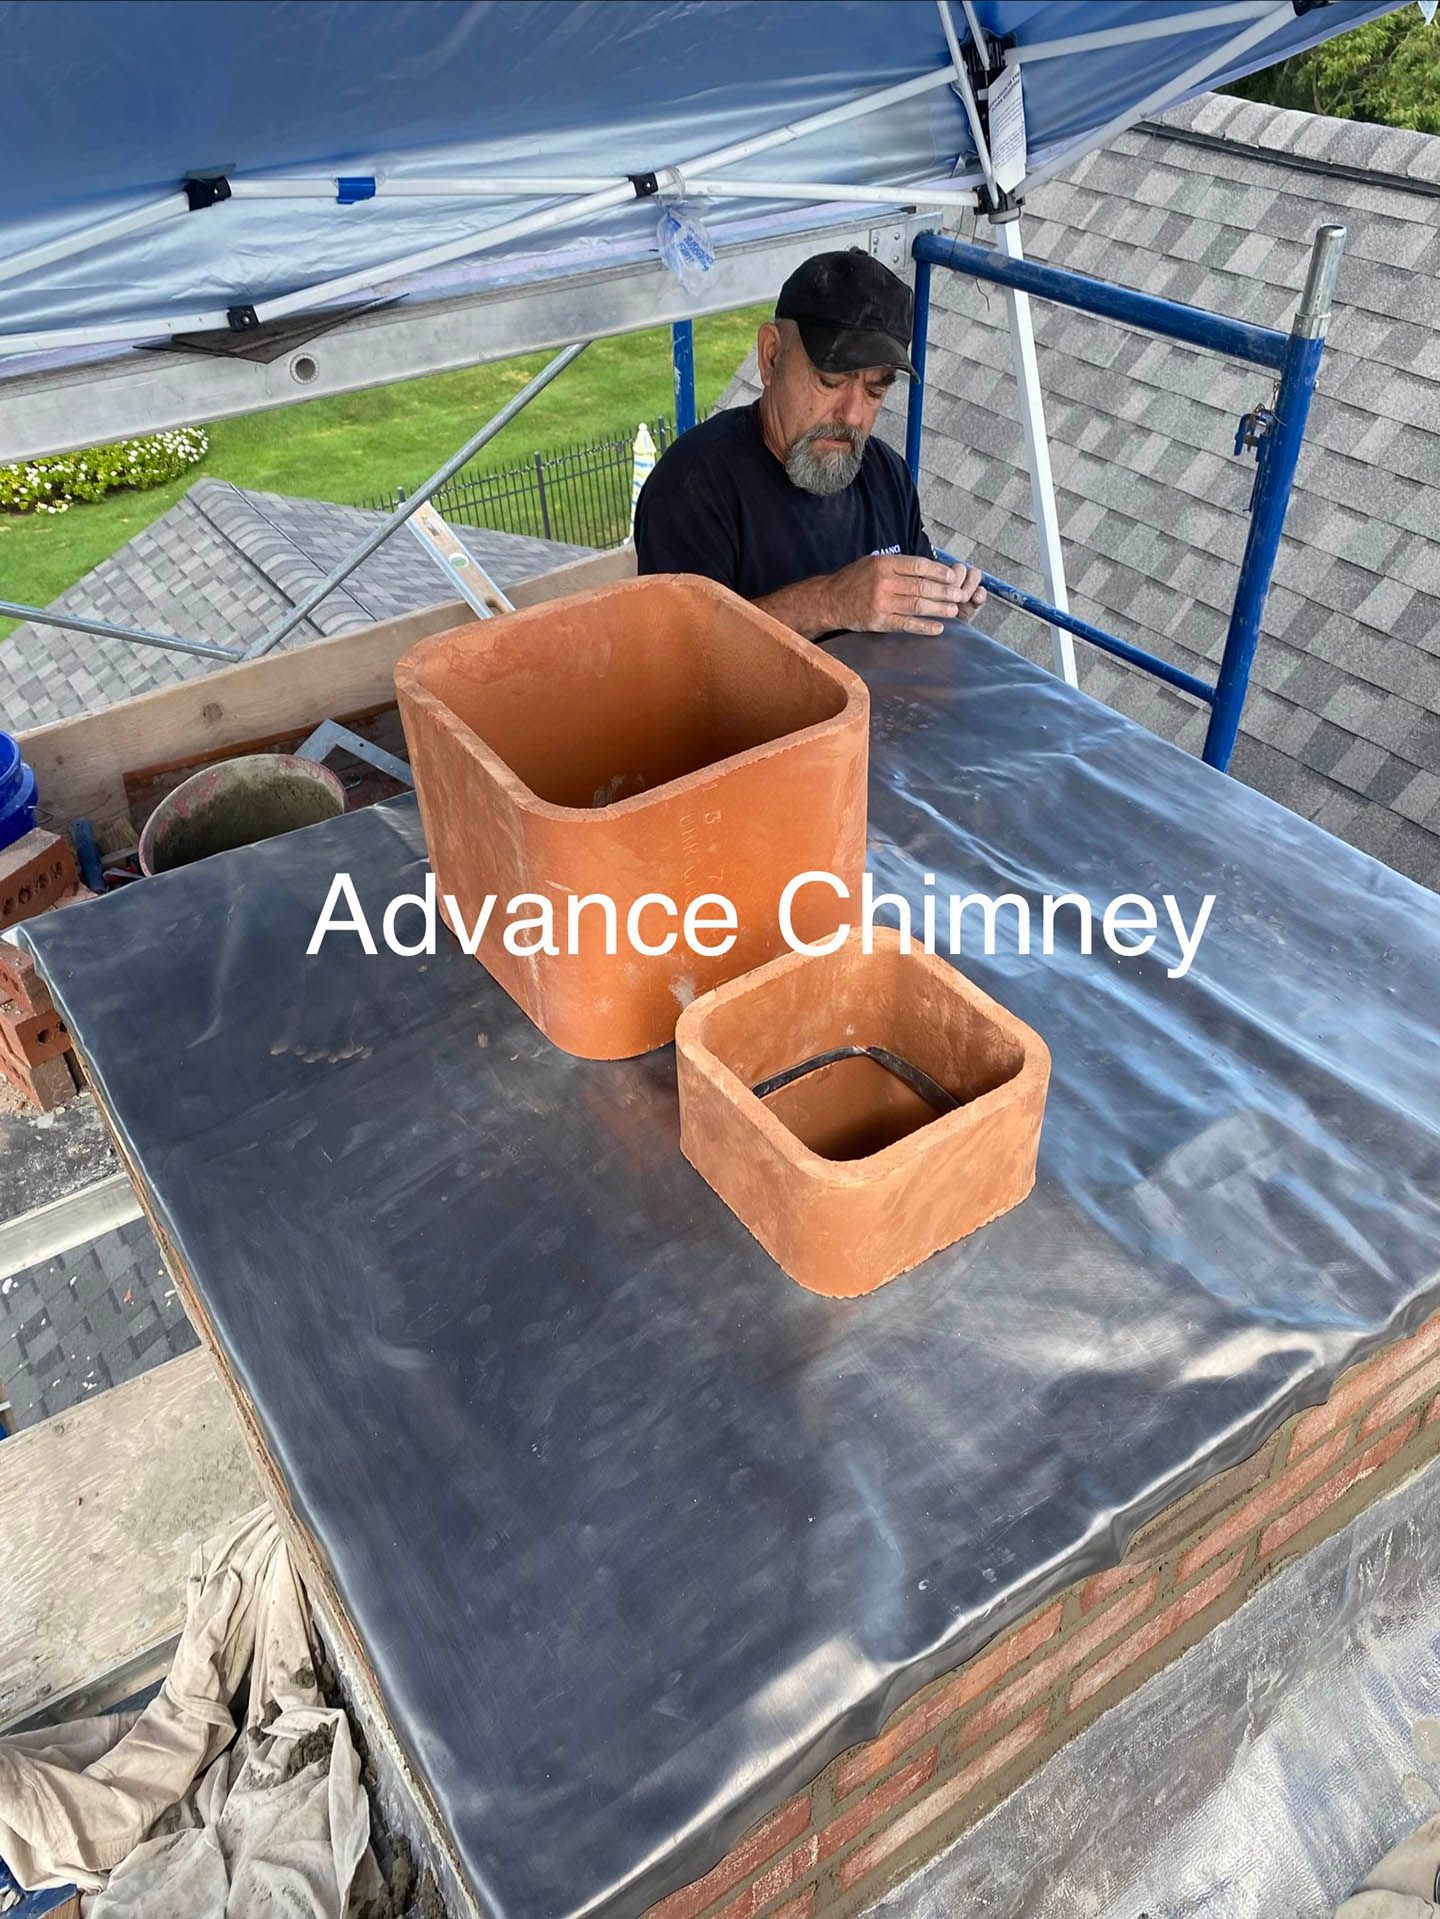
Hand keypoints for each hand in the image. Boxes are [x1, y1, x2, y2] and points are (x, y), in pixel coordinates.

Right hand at [824, 554, 986, 635]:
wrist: (830, 601)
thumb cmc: (855, 580)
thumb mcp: (874, 563)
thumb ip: (898, 565)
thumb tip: (930, 568)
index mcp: (884, 564)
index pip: (918, 566)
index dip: (939, 571)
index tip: (953, 576)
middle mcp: (883, 582)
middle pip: (921, 586)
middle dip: (944, 591)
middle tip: (959, 595)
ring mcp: (881, 603)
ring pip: (917, 605)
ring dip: (938, 609)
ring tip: (954, 610)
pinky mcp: (879, 621)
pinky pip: (906, 624)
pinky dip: (924, 627)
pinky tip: (938, 628)